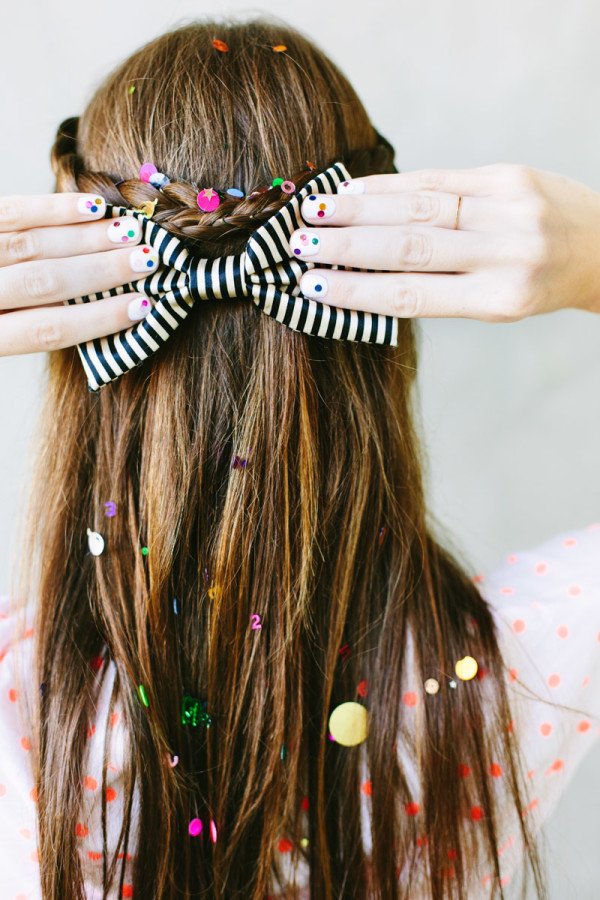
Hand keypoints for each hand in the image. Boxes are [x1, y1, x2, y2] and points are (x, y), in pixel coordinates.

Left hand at [0, 192, 157, 355]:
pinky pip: (9, 212)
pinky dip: (51, 208)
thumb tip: (90, 313)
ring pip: (30, 244)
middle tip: (149, 260)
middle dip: (101, 271)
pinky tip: (91, 208)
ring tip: (131, 234)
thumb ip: (23, 331)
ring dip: (87, 238)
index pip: (46, 330)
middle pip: (43, 282)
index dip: (97, 320)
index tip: (142, 308)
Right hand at [292, 164, 599, 319]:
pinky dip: (394, 183)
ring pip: (420, 207)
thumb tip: (366, 271)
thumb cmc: (540, 282)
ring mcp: (509, 209)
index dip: (357, 290)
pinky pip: (441, 178)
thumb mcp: (500, 300)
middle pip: (410, 247)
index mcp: (500, 299)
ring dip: (360, 209)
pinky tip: (357, 188)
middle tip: (297, 245)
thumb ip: (444, 285)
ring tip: (313, 212)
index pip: (413, 295)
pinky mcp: (509, 175)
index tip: (311, 287)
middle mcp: (506, 253)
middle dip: (347, 246)